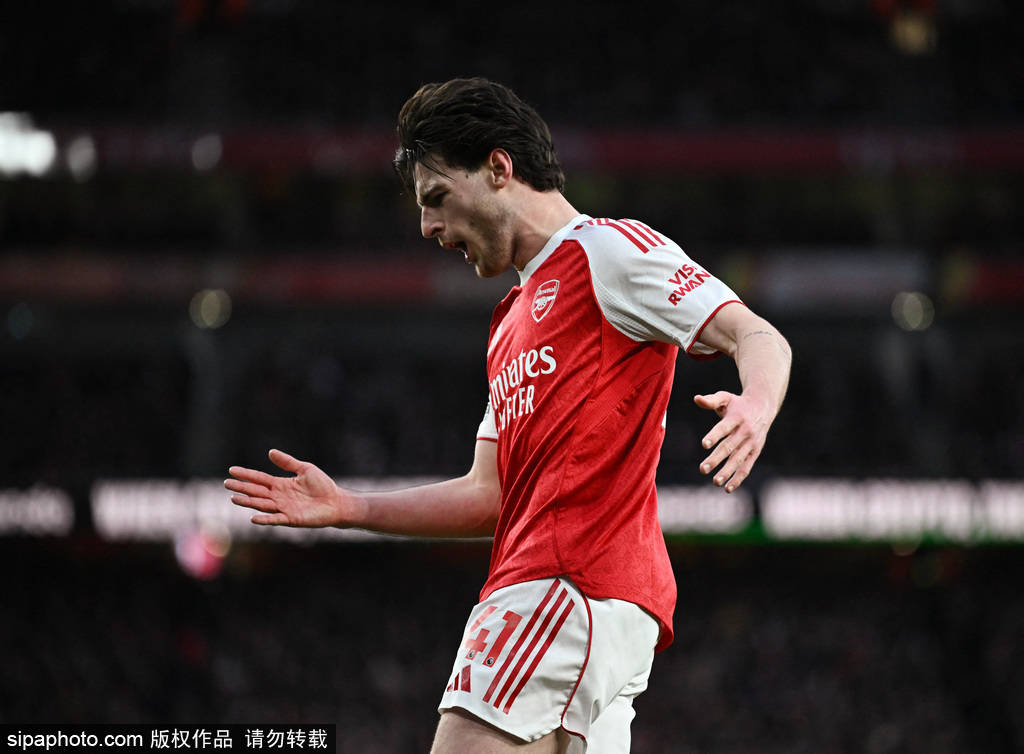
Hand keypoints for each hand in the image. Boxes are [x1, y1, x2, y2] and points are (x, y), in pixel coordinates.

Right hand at [225, 449, 353, 526]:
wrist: (336, 502)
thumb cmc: (323, 486)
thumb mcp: (305, 469)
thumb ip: (288, 462)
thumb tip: (270, 452)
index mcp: (281, 484)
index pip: (259, 479)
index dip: (246, 474)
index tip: (231, 470)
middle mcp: (279, 497)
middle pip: (256, 491)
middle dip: (242, 487)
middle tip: (226, 483)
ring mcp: (284, 508)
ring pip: (262, 505)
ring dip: (248, 502)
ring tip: (234, 498)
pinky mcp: (291, 519)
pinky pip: (275, 519)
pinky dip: (264, 519)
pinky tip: (253, 517)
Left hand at [693, 391, 770, 492]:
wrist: (763, 407)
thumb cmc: (738, 404)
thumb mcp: (725, 398)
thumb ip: (710, 400)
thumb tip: (696, 398)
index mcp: (737, 417)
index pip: (724, 428)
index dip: (714, 436)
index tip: (704, 444)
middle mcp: (745, 431)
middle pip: (729, 447)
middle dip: (716, 459)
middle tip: (702, 469)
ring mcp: (751, 443)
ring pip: (738, 459)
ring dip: (727, 472)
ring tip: (714, 481)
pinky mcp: (755, 452)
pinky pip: (747, 467)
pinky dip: (738, 478)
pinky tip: (727, 488)